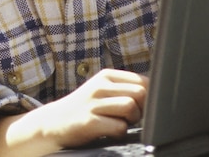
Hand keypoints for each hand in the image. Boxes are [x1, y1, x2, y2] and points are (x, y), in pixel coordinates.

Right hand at [0, 69, 147, 155]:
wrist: (53, 122)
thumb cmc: (85, 108)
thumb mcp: (102, 91)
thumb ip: (125, 89)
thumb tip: (155, 94)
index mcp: (106, 76)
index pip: (143, 80)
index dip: (148, 96)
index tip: (139, 106)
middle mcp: (99, 86)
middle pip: (141, 93)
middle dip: (142, 109)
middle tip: (129, 117)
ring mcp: (93, 103)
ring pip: (131, 107)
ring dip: (131, 121)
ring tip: (118, 122)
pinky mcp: (89, 122)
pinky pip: (119, 127)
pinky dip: (118, 132)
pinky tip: (107, 131)